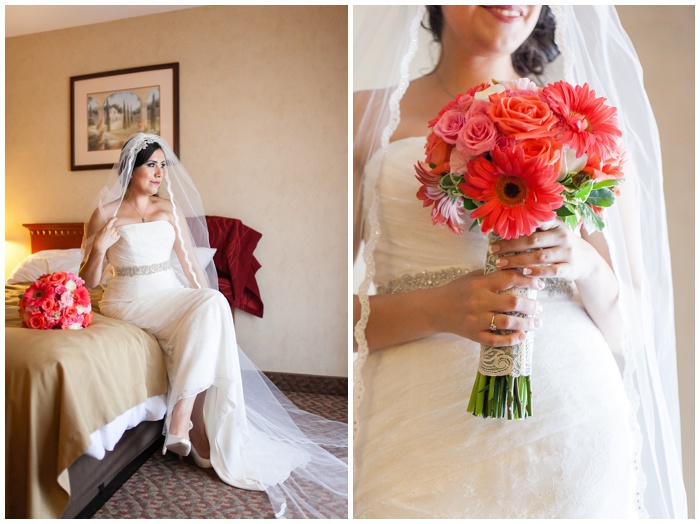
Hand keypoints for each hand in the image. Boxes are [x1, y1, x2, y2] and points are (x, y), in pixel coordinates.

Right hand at [93, 216, 119, 252]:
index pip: (111, 220)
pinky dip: (116, 236)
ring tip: (109, 236)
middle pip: (114, 227)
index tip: (116, 218)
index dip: (114, 219)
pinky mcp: (116, 238)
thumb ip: (105, 227)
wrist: (100, 246)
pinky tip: (112, 238)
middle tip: (108, 233)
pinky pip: (118, 235)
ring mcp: (114, 234)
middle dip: (112, 228)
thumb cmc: (97, 239)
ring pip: (116, 231)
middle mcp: (111, 230)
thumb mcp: (99, 231)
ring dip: (114, 232)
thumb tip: (109, 225)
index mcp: (106, 227)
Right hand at [428, 268, 543, 346]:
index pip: (509, 278)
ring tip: (536, 323)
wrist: (433, 309)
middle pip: (513, 302)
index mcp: (480, 283)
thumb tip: (516, 271)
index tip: (539, 284)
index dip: (528, 280)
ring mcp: (476, 319)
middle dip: (531, 305)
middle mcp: (479, 301)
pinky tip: (521, 337)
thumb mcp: (470, 277)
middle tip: (539, 307)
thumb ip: (491, 275)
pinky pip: (495, 339)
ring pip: (508, 322)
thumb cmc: (454, 291)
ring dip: (526, 323)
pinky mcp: (473, 334)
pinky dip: (511, 339)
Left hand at [489, 220, 597, 280]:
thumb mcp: (554, 231)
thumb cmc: (561, 244)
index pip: (538, 220)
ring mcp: (566, 253)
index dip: (521, 222)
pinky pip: (551, 271)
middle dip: (511, 245)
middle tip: (493, 250)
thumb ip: (537, 228)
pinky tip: (523, 272)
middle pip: (533, 240)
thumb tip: (506, 226)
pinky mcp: (569, 268)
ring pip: (539, 256)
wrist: (587, 260)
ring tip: (501, 263)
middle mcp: (562, 237)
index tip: (502, 226)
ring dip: (518, 260)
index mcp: (556, 225)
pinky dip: (536, 272)